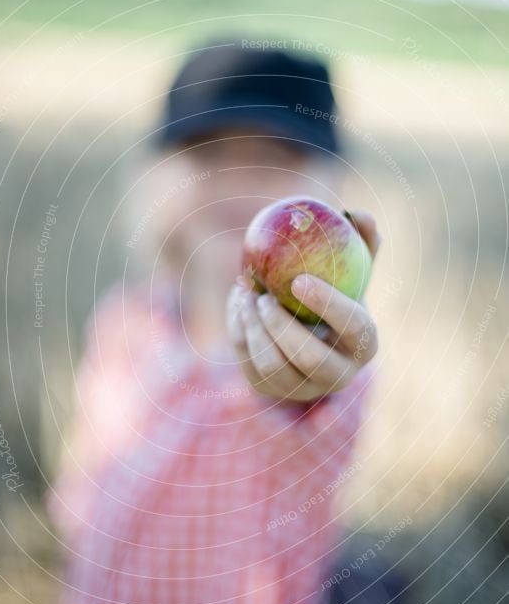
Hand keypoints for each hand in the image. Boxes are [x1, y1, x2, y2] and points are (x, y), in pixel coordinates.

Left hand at [226, 210, 380, 401]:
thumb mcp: (351, 268)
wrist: (307, 331)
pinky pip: (249, 365)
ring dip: (254, 328)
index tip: (298, 280)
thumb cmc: (335, 290)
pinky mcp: (270, 390)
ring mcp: (303, 389)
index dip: (329, 305)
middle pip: (310, 358)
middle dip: (282, 327)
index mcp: (365, 345)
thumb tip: (358, 213)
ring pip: (273, 366)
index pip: (354, 328)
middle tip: (262, 296)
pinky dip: (239, 332)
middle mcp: (339, 375)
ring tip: (245, 294)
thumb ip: (361, 241)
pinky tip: (238, 303)